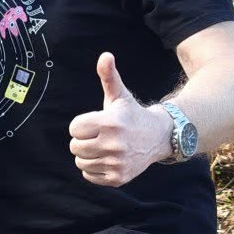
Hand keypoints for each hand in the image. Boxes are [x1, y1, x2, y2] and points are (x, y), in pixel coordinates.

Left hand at [67, 52, 169, 187]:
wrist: (159, 137)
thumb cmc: (132, 115)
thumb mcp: (119, 95)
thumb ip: (109, 76)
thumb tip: (105, 55)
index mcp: (110, 123)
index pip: (74, 128)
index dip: (82, 125)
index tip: (97, 123)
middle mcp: (114, 145)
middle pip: (75, 147)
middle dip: (83, 140)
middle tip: (99, 136)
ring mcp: (117, 163)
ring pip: (80, 163)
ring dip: (88, 155)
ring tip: (104, 147)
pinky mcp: (119, 178)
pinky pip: (90, 176)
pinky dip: (94, 169)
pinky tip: (108, 159)